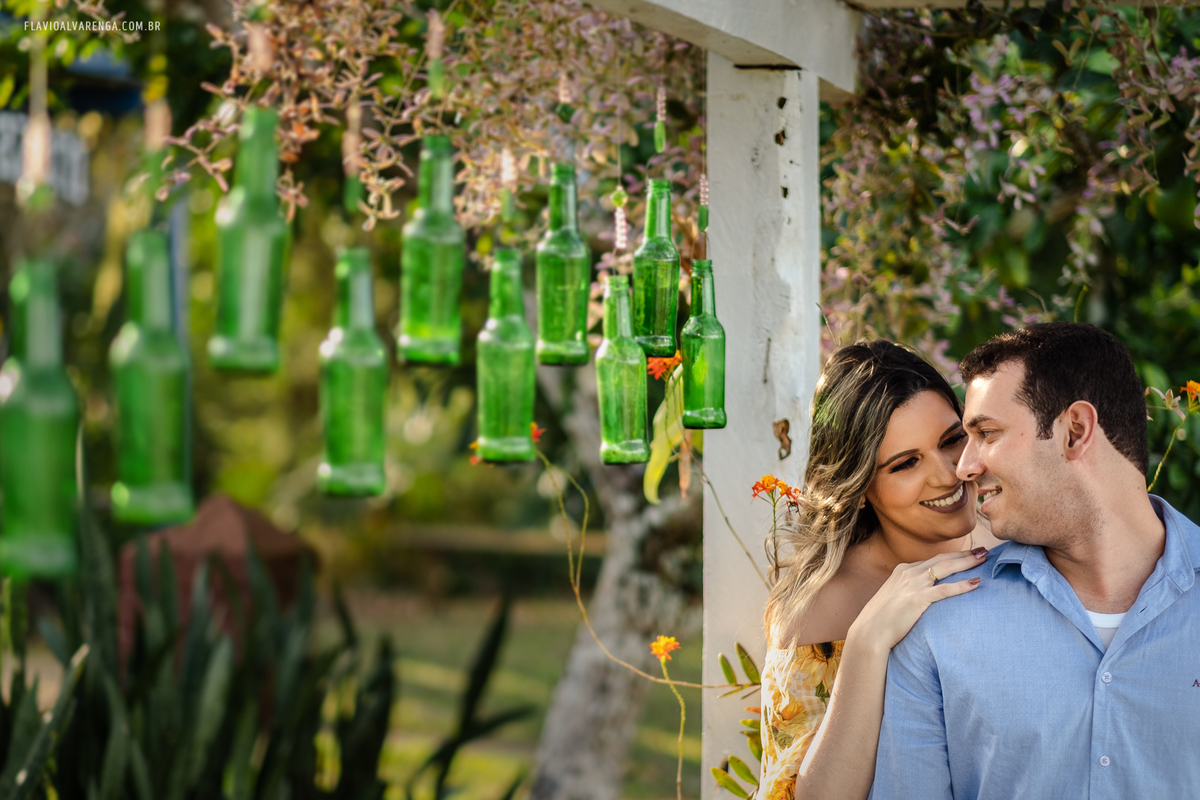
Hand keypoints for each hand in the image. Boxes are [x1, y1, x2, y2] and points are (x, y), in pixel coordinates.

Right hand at [847, 548, 986, 652]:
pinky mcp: (917, 599)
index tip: (970, 554)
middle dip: (965, 554)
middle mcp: (909, 573)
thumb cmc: (883, 619)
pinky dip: (961, 585)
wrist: (870, 632)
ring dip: (967, 562)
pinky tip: (975, 583)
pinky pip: (944, 590)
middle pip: (943, 559)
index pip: (934, 559)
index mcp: (903, 570)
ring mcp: (913, 584)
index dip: (954, 555)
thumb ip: (909, 590)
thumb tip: (924, 594)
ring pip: (946, 568)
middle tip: (984, 551)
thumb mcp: (895, 597)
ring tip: (984, 559)